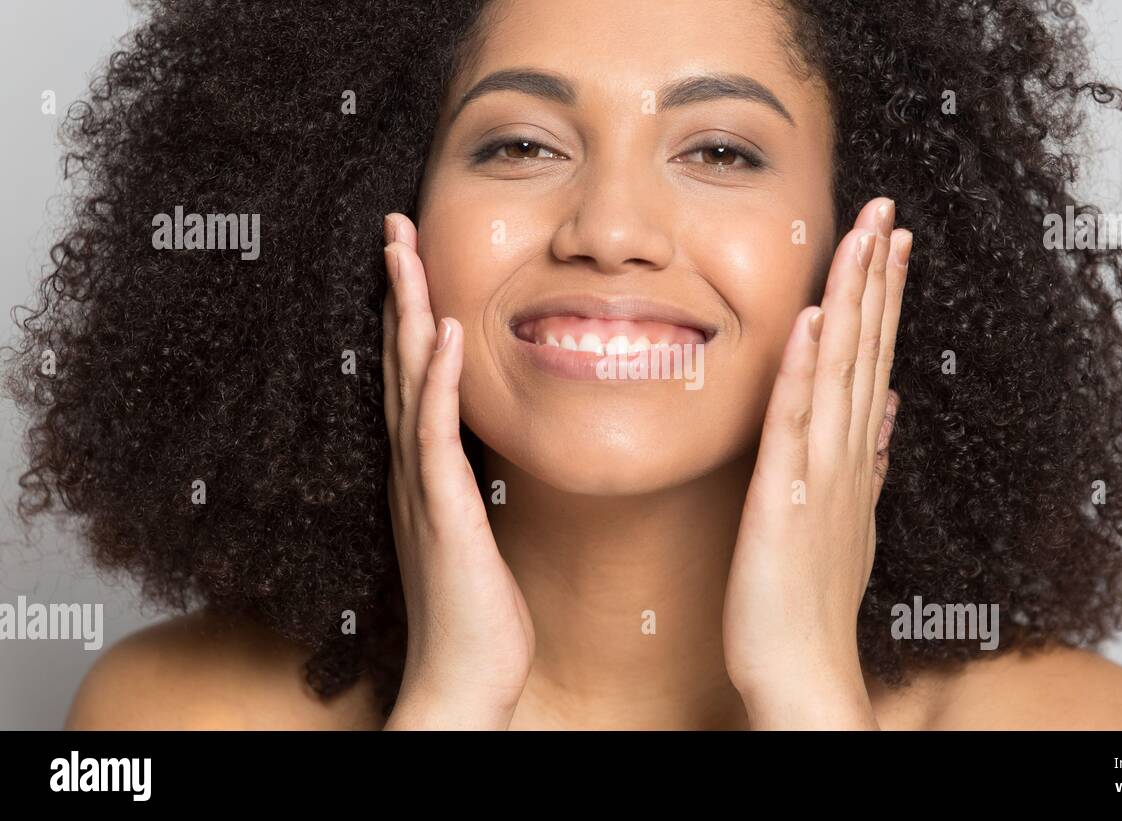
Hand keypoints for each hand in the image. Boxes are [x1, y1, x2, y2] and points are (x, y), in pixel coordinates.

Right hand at [380, 213, 534, 729]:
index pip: (411, 374)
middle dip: (397, 289)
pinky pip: (437, 432)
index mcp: (423, 469)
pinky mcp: (442, 509)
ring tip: (405, 248)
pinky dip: (438, 379)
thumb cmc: (477, 610)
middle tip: (393, 225)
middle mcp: (411, 467)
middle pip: (398, 360)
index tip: (413, 256)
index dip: (410, 312)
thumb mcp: (476, 529)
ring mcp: (421, 486)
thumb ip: (472, 482)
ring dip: (408, 311)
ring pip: (408, 381)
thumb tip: (484, 449)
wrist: (464, 676)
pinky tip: (448, 332)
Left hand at [723, 198, 909, 728]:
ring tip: (865, 235)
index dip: (884, 298)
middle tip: (888, 208)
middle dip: (878, 276)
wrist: (804, 670)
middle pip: (867, 350)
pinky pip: (796, 423)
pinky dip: (807, 370)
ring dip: (854, 300)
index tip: (891, 242)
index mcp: (856, 457)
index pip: (875, 360)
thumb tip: (889, 411)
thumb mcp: (848, 521)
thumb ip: (870, 462)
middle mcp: (847, 455)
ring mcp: (821, 473)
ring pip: (842, 371)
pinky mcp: (785, 497)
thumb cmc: (813, 602)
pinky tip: (816, 319)